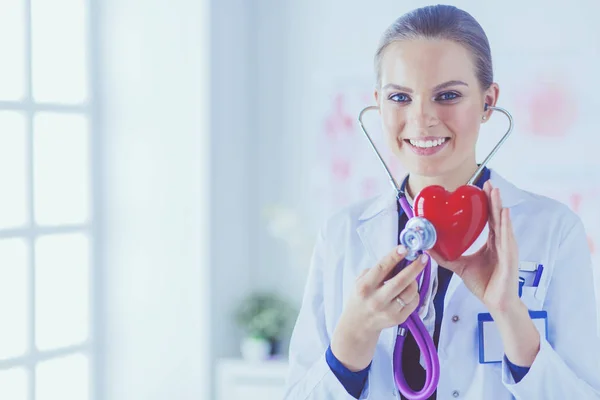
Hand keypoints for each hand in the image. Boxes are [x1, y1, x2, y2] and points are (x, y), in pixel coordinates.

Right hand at [330, 246, 427, 370]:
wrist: (358, 325)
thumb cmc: (360, 298)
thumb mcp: (360, 281)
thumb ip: (376, 270)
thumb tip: (397, 259)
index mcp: (365, 287)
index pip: (381, 268)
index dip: (394, 257)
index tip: (404, 248)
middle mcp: (376, 300)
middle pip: (400, 281)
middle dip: (414, 267)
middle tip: (423, 258)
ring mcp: (388, 311)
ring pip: (410, 292)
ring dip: (414, 281)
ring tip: (411, 277)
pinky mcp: (398, 319)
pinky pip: (413, 302)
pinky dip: (414, 293)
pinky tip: (408, 291)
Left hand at [427, 181, 520, 313]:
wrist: (495, 303)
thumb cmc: (483, 284)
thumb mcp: (460, 266)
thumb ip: (445, 256)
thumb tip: (427, 247)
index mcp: (492, 243)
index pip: (489, 219)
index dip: (486, 203)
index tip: (481, 188)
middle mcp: (501, 243)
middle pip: (497, 216)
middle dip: (493, 198)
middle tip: (487, 182)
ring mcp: (507, 249)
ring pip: (503, 223)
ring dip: (498, 206)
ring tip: (494, 191)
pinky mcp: (510, 258)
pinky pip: (507, 238)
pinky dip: (506, 224)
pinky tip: (504, 212)